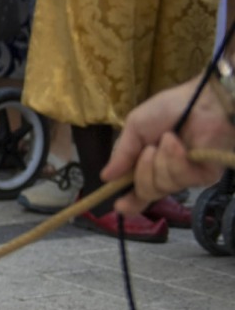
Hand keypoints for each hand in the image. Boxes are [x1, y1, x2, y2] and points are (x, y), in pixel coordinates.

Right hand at [103, 79, 234, 213]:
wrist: (200, 102)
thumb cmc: (168, 110)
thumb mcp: (135, 128)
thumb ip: (121, 154)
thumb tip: (105, 177)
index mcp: (149, 164)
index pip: (139, 190)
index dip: (130, 202)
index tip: (118, 207)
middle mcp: (167, 174)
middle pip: (147, 192)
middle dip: (142, 173)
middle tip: (146, 151)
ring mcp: (186, 176)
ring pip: (162, 186)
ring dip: (159, 161)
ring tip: (168, 139)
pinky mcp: (203, 176)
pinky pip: (180, 179)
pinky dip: (174, 159)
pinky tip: (178, 144)